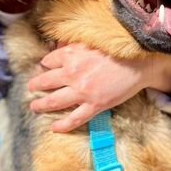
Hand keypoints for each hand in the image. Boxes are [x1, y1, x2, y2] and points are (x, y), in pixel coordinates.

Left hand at [28, 43, 170, 132]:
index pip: (49, 61)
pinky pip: (74, 118)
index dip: (45, 65)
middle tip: (30, 89)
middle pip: (46, 81)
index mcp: (71, 55)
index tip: (44, 68)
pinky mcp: (94, 105)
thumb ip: (73, 45)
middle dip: (35, 86)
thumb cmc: (118, 50)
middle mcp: (72, 73)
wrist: (140, 62)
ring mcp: (82, 91)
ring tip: (34, 107)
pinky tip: (54, 128)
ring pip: (54, 101)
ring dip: (41, 105)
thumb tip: (57, 48)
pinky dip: (63, 125)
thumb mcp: (91, 42)